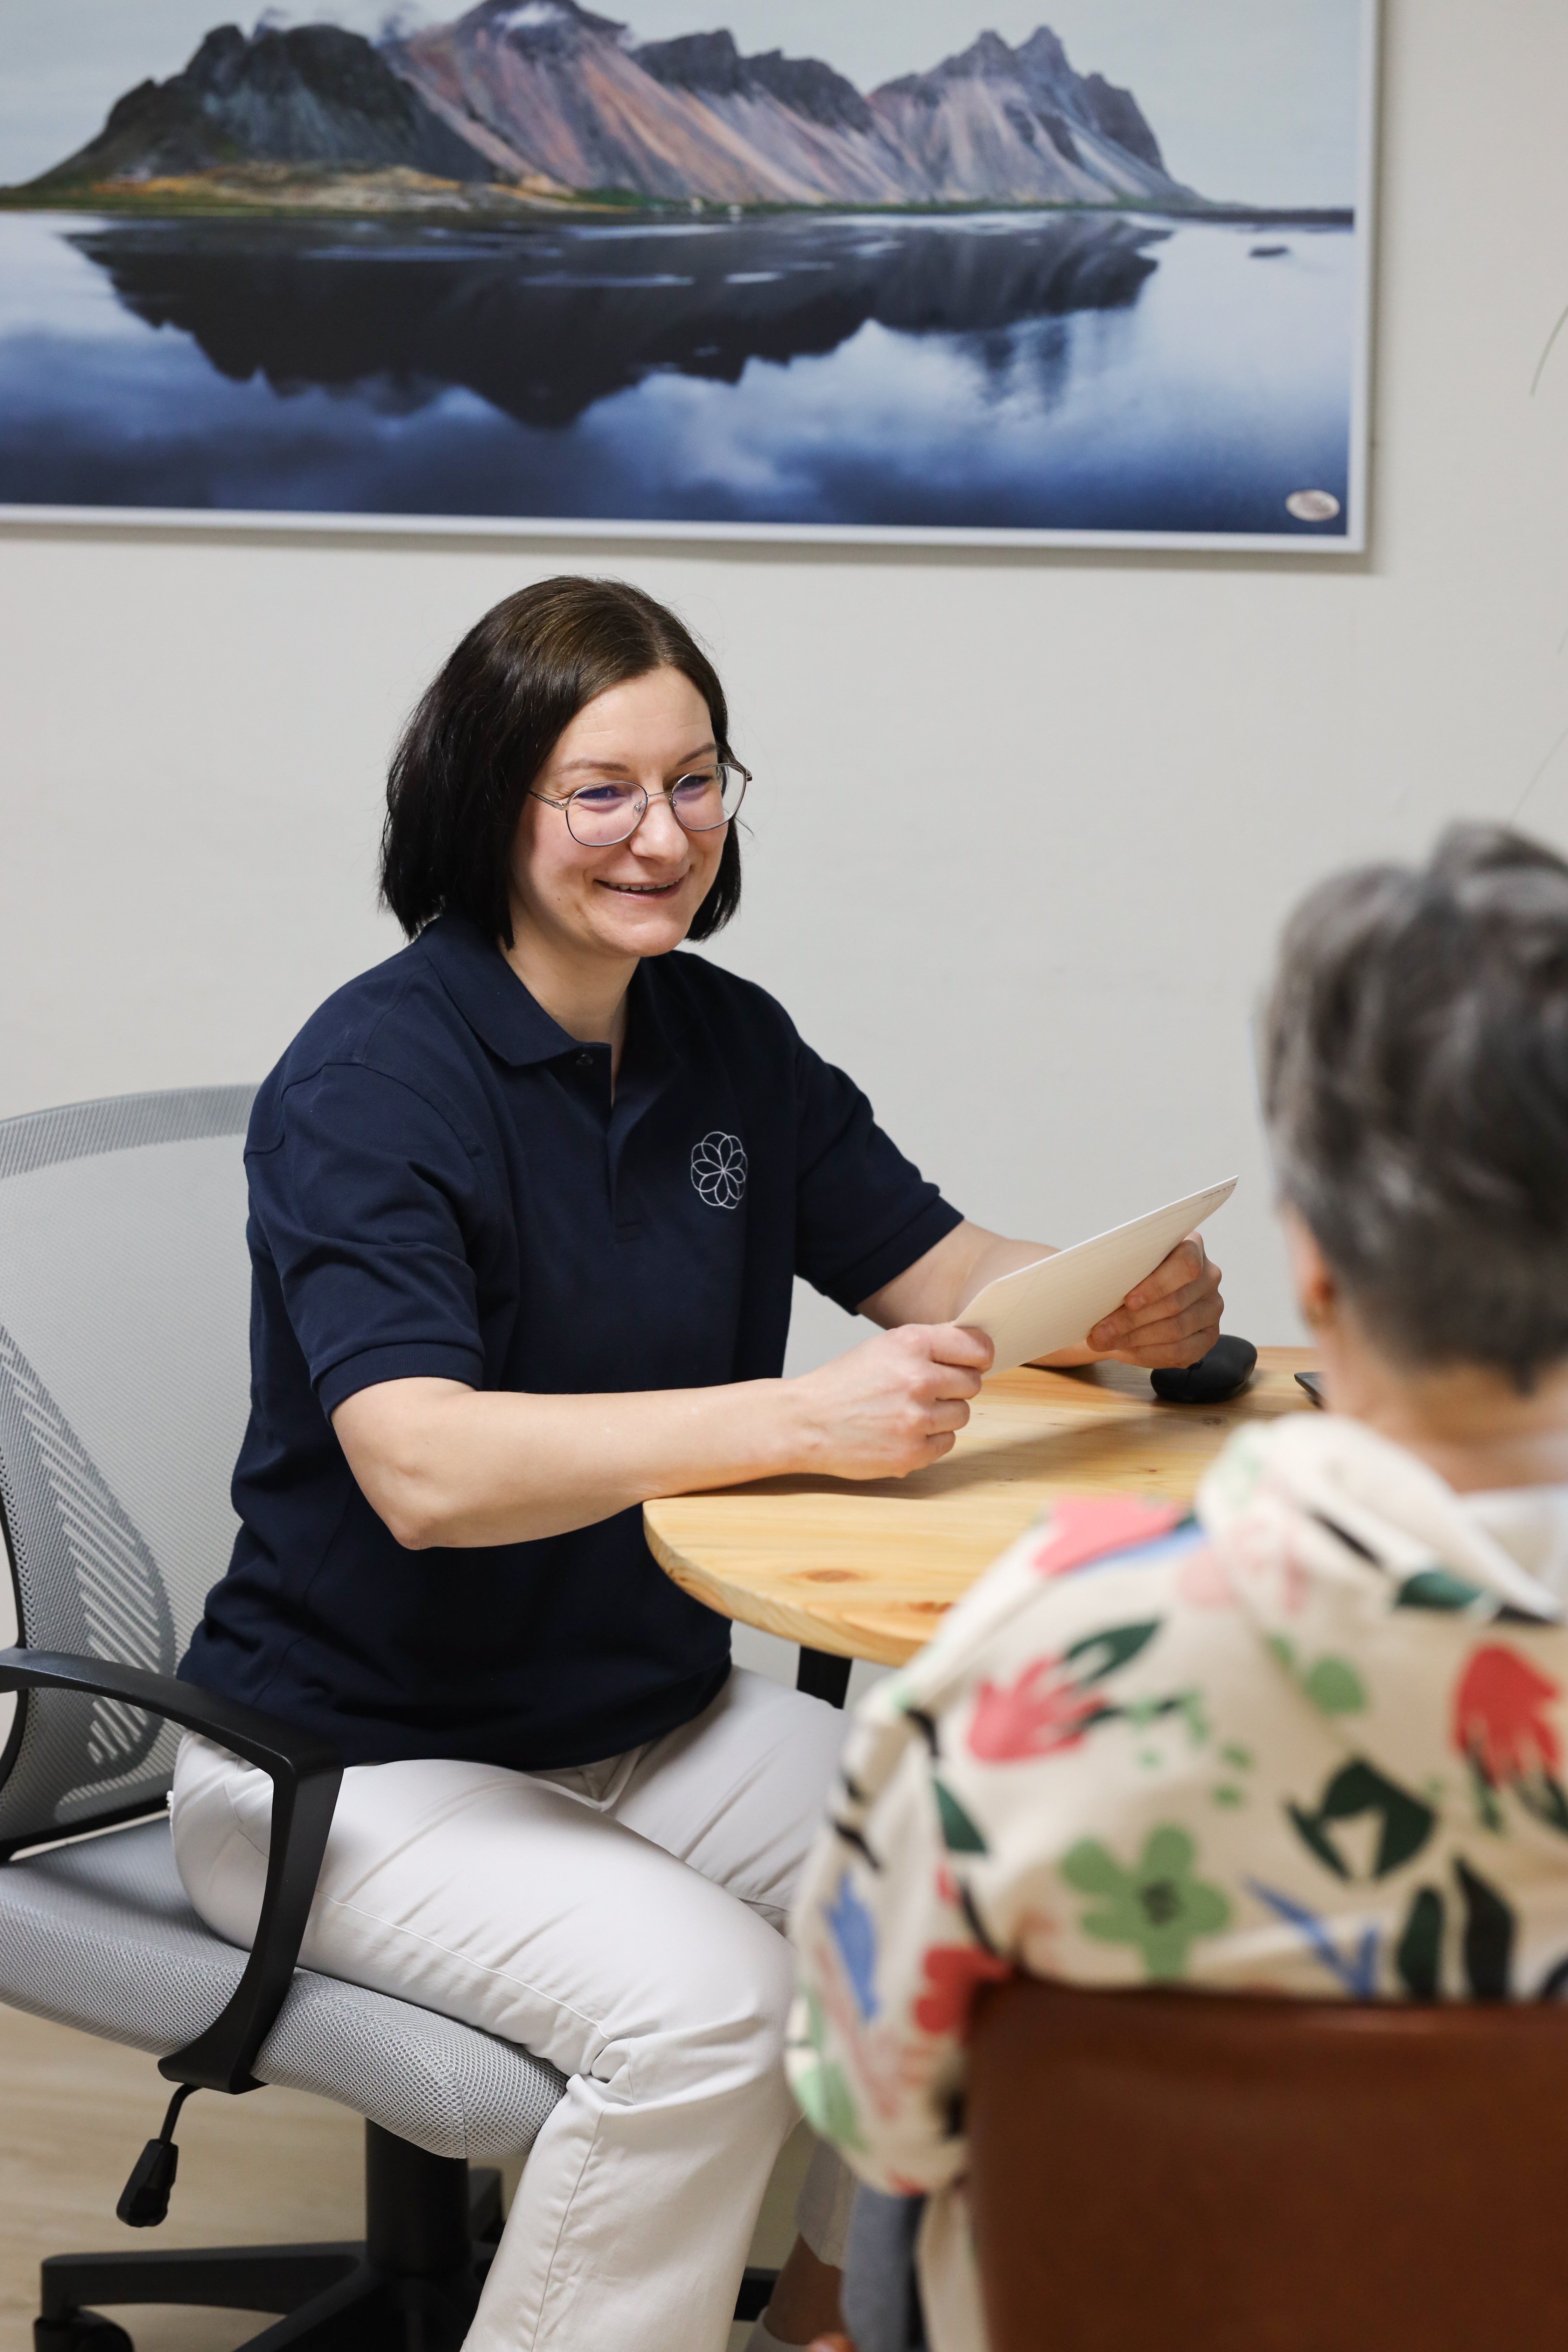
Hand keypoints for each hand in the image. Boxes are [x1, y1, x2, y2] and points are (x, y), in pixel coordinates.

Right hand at [787, 1323, 992, 1479]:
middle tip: (928, 1390)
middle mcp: (917, 1379)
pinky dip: (931, 1439)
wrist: (806, 1422)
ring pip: (962, 1414)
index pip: (976, 1347)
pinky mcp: (912, 1453)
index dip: (979, 1355)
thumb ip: (927, 1345)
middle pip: (972, 1383)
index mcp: (911, 1344)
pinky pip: (947, 1442)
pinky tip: (905, 1432)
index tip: (977, 1361)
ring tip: (910, 1411)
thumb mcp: (882, 1347)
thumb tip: (973, 1348)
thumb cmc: (843, 1384)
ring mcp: (916, 1419)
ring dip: (943, 1414)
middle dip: (956, 1386)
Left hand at [1085, 1234, 1223, 1368]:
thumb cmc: (1126, 1274)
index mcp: (1192, 1246)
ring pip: (1175, 1330)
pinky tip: (1123, 1350)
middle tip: (1099, 1332)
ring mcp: (1211, 1308)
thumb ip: (1117, 1265)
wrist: (1132, 1296)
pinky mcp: (1208, 1337)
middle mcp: (1209, 1276)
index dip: (1157, 1285)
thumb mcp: (1121, 1263)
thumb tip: (1085, 1278)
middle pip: (1175, 1303)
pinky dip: (1147, 1354)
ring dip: (1134, 1339)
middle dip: (1131, 1320)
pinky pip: (1180, 1352)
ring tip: (1103, 1341)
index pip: (1186, 1264)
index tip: (1127, 1300)